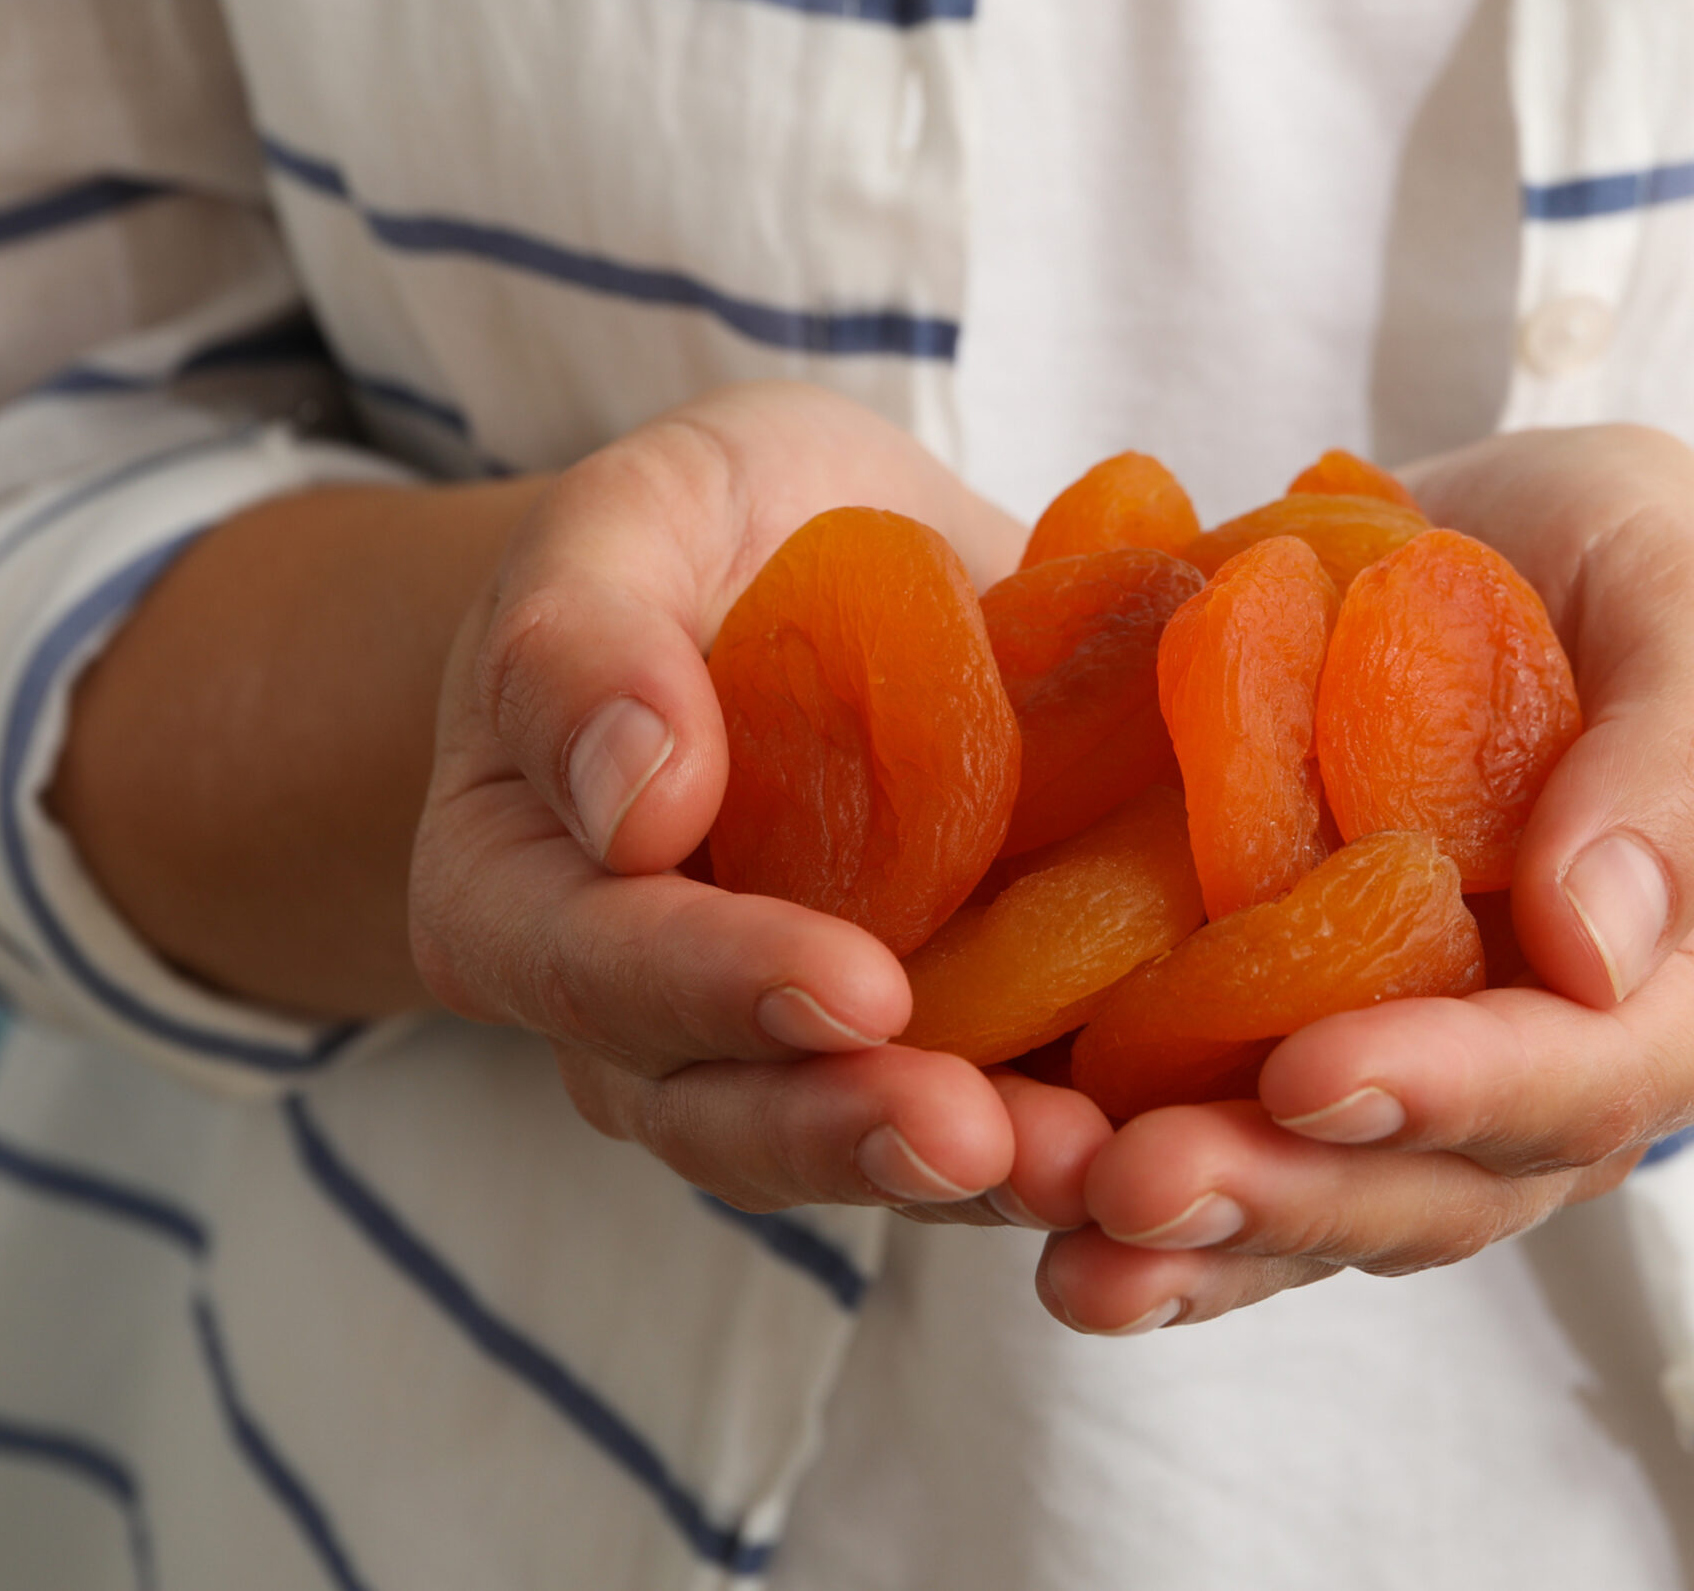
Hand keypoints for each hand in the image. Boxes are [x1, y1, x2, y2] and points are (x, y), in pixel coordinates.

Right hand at [408, 383, 1109, 1223]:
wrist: (823, 567)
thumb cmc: (698, 535)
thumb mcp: (629, 521)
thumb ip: (583, 645)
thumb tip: (632, 794)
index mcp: (522, 898)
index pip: (597, 965)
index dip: (719, 987)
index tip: (855, 986)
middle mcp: (644, 1019)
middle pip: (723, 1112)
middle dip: (853, 1132)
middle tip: (975, 1135)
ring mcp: (793, 1053)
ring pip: (862, 1148)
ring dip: (975, 1172)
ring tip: (1092, 1165)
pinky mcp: (940, 1048)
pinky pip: (992, 1112)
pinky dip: (1075, 1132)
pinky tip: (1171, 1132)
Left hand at [1034, 426, 1693, 1332]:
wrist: (1515, 562)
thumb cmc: (1630, 565)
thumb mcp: (1687, 601)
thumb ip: (1675, 760)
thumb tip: (1601, 947)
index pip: (1594, 1079)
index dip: (1457, 1093)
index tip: (1313, 1075)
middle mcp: (1565, 1084)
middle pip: (1439, 1188)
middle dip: (1286, 1196)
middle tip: (1136, 1188)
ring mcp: (1426, 1089)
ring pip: (1321, 1202)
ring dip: (1189, 1236)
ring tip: (1058, 1235)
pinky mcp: (1298, 1056)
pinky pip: (1226, 1142)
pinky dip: (1126, 1179)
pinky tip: (1018, 1191)